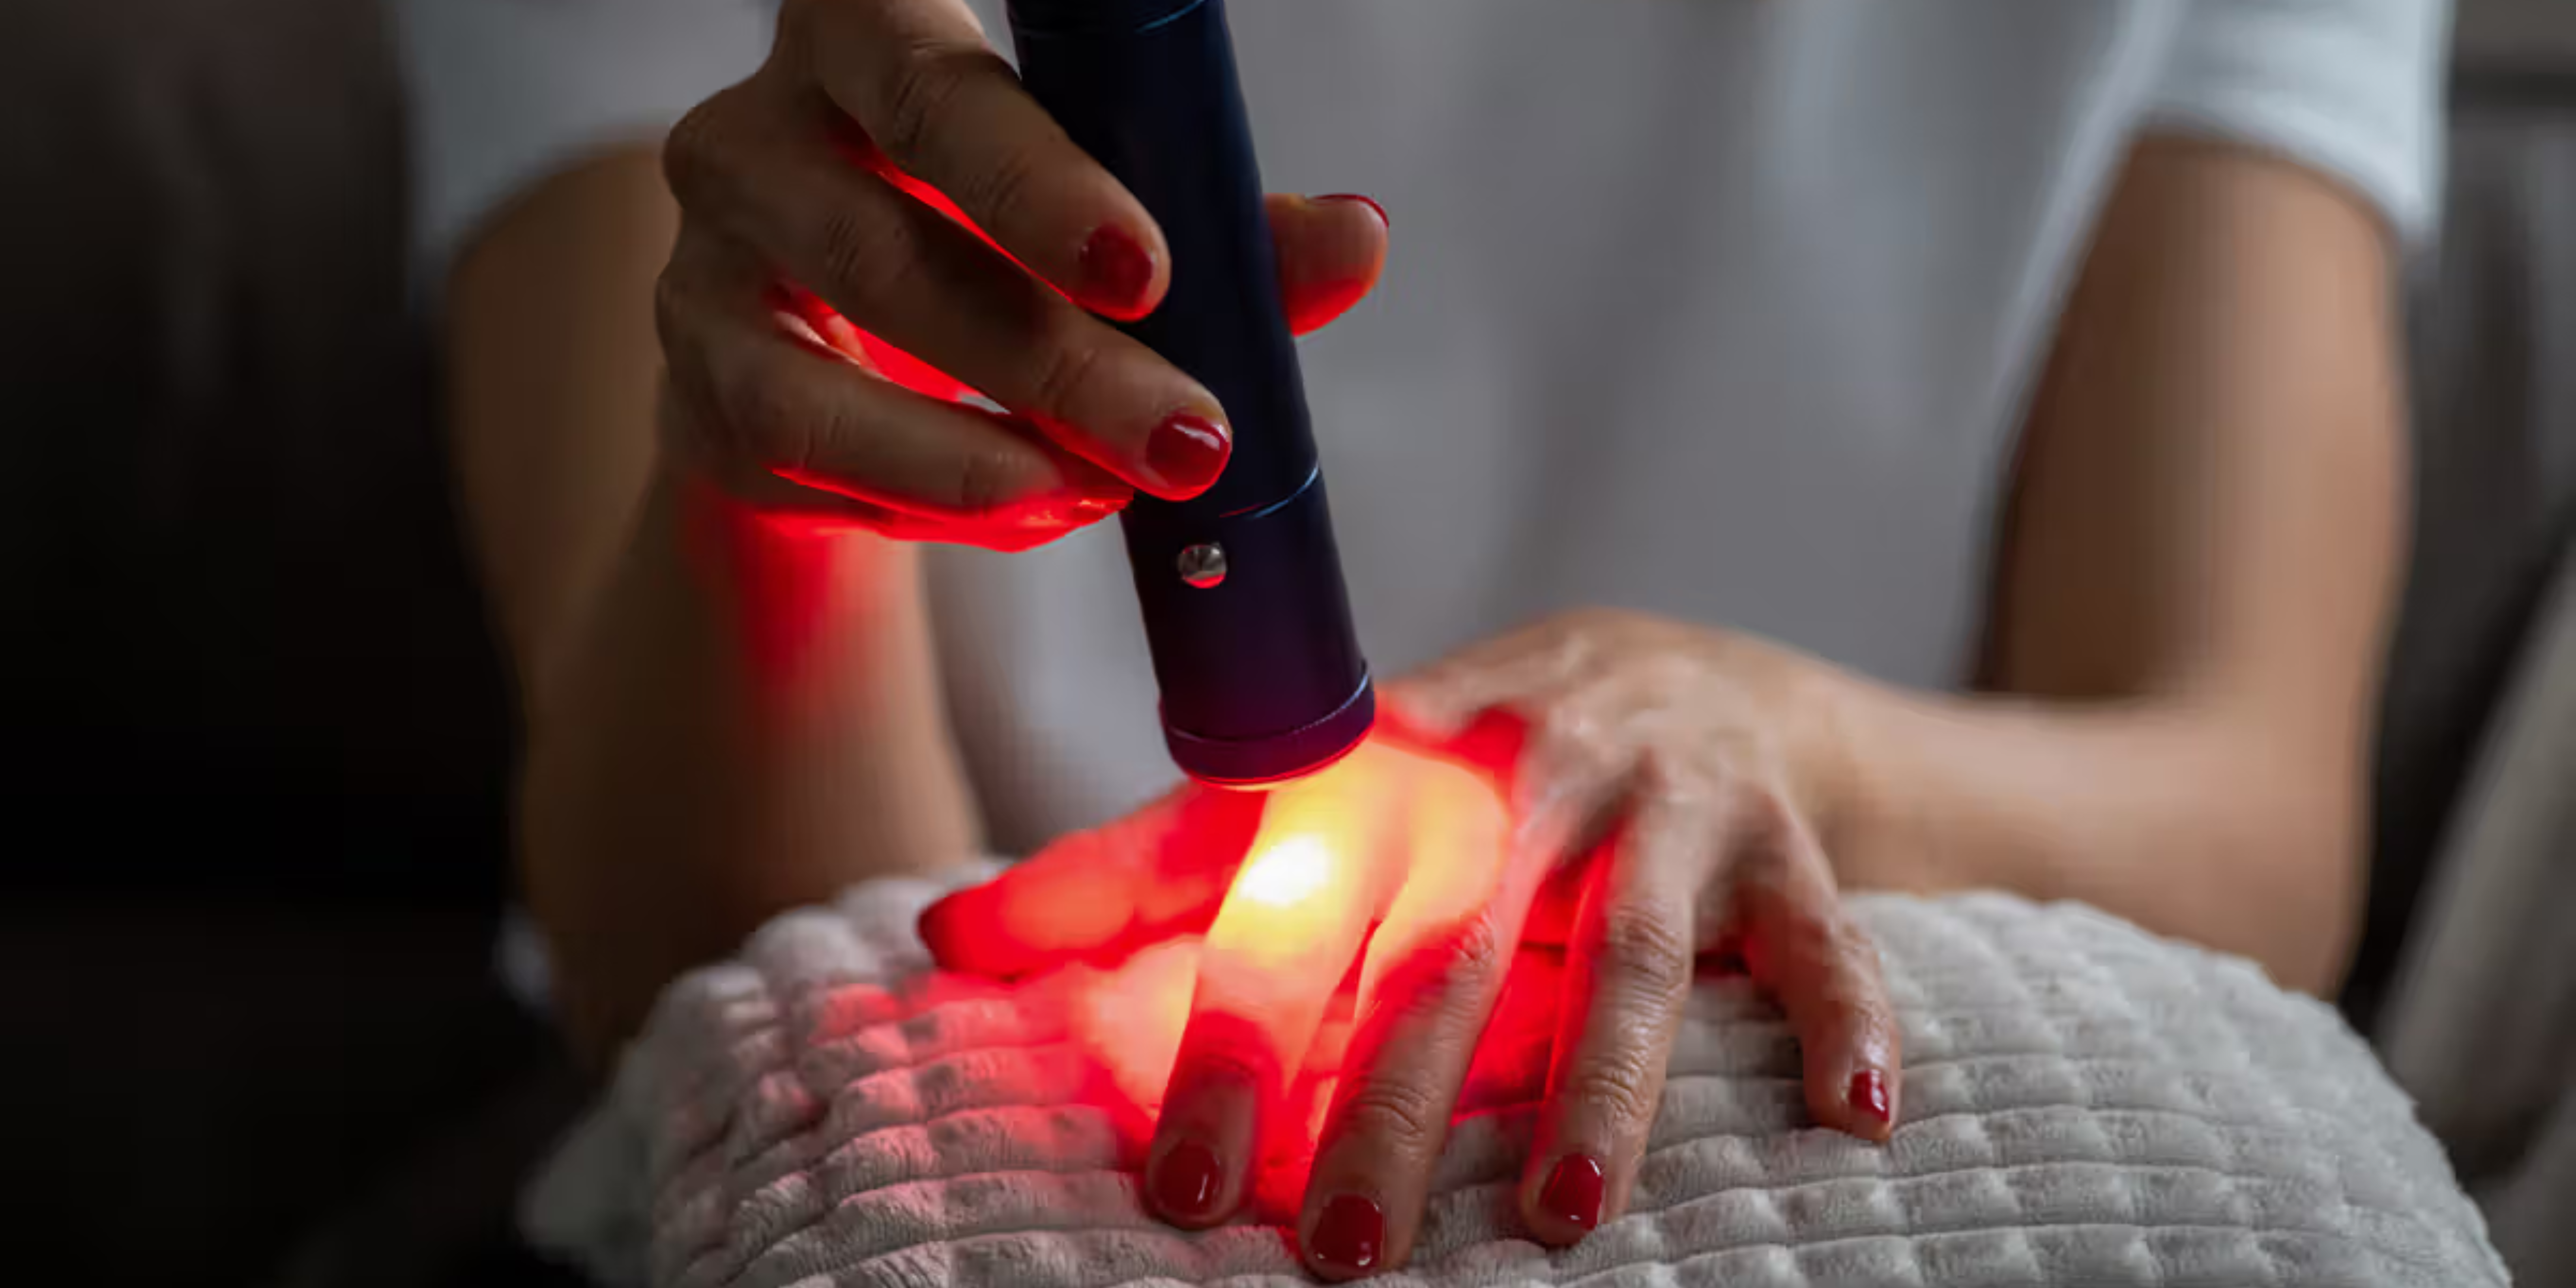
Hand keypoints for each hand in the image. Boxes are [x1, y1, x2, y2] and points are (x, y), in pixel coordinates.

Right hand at [654, 0, 1388, 548]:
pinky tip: (1027, 508)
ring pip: (822, 378)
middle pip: (894, 242)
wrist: (839, 337)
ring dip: (977, 453)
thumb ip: (1225, 228)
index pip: (929, 81)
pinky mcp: (697, 390)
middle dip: (1058, 359)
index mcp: (862, 39)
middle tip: (1188, 435)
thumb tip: (1351, 242)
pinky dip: (927, 500)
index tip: (1150, 270)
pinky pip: (804, 464)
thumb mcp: (1102, 217)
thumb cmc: (988, 236)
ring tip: (1104, 491)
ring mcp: (704, 268)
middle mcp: (752, 135)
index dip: (1035, 177)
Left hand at [921, 609, 1902, 1278]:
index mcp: (1389, 759)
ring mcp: (1665, 803)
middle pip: (1443, 951)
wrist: (1693, 661)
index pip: (1289, 898)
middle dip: (1387, 1102)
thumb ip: (1146, 864)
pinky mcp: (1783, 840)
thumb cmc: (1464, 756)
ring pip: (1624, 954)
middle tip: (1335, 1249)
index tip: (1181, 1177)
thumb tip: (947, 936)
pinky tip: (1856, 1118)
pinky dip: (1845, 1016)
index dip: (1230, 1032)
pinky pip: (1822, 935)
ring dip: (1601, 1088)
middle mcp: (1523, 770)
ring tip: (1558, 1216)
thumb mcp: (1314, 787)